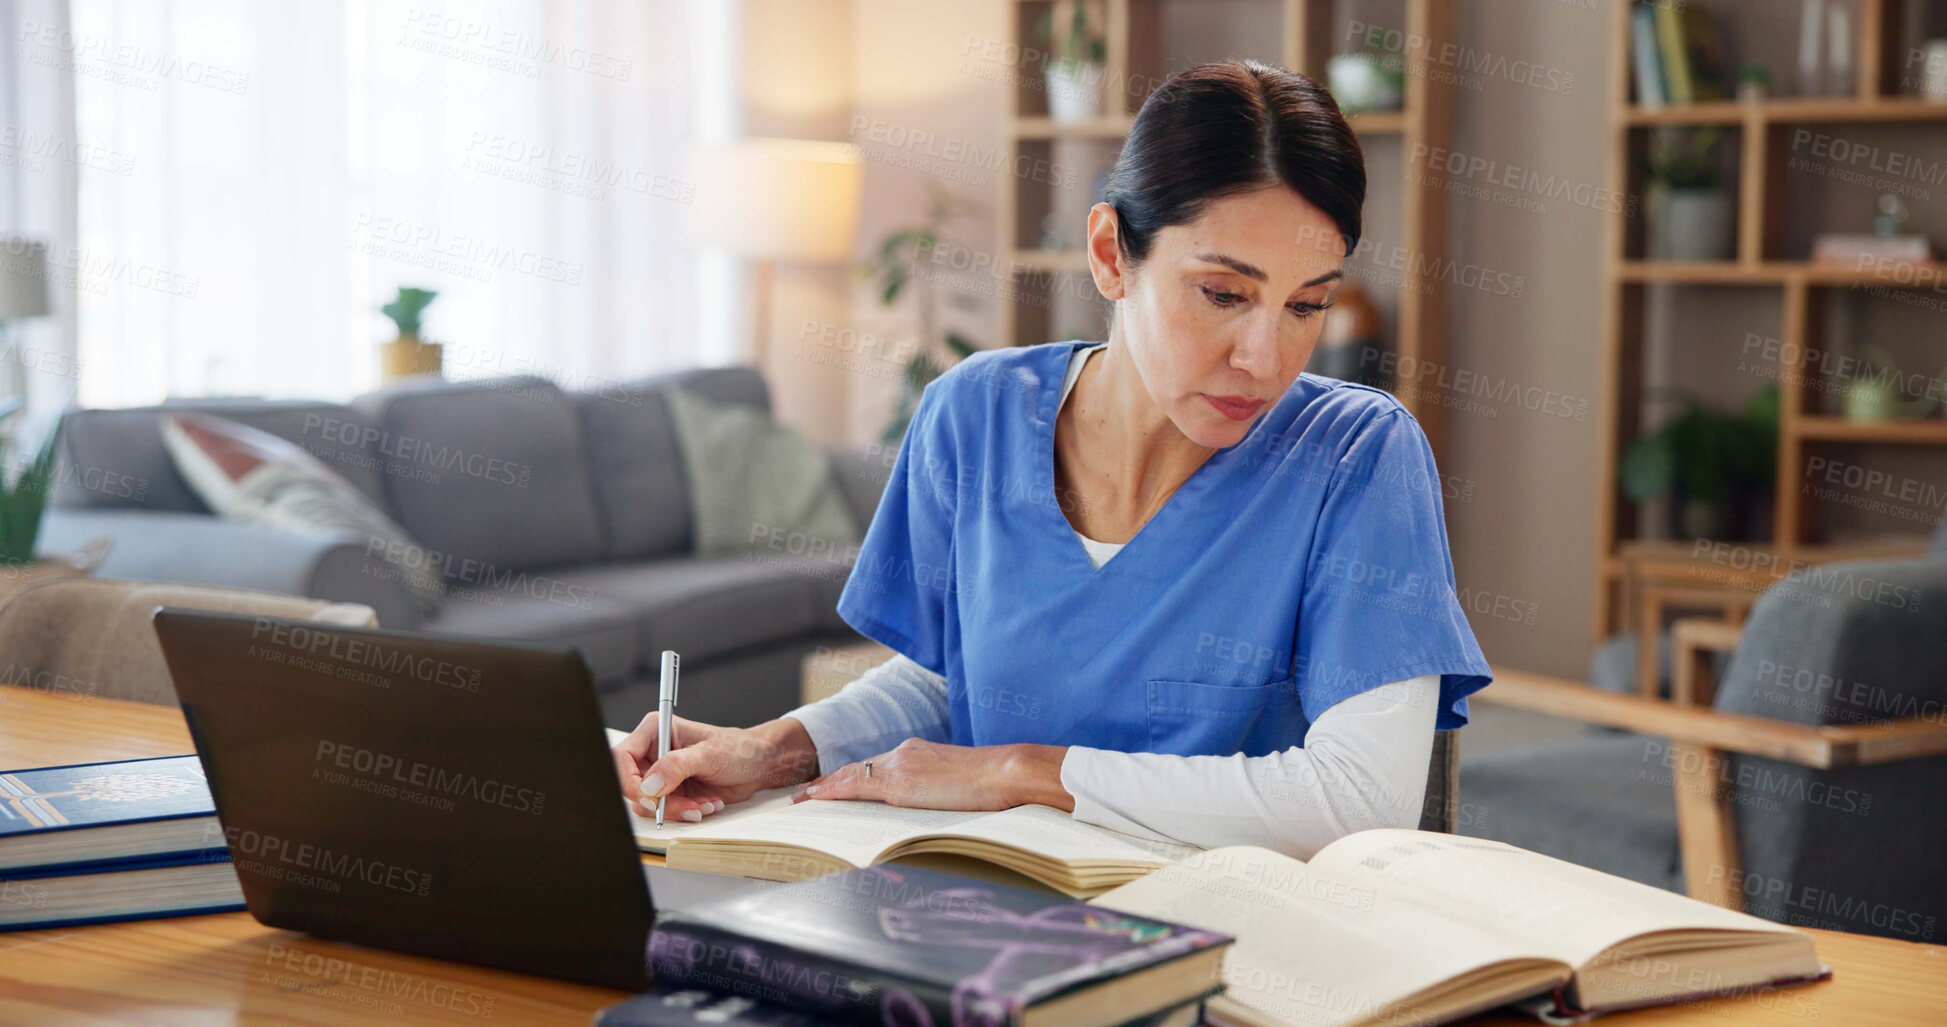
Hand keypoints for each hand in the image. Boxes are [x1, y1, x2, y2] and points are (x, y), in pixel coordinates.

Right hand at [612, 714, 818, 821]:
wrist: (758, 765)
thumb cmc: (738, 749)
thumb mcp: (709, 755)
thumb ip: (677, 767)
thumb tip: (650, 784)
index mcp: (656, 731)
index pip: (623, 757)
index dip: (630, 781)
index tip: (650, 797)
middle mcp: (653, 752)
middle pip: (632, 785)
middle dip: (658, 802)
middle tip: (685, 806)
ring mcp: (661, 774)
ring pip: (647, 803)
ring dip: (674, 810)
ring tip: (702, 805)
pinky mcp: (670, 792)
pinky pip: (663, 811)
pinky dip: (683, 813)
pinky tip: (705, 804)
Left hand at [790, 738, 1072, 811]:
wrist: (1007, 772)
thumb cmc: (995, 783)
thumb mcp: (960, 784)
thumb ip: (939, 791)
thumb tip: (932, 810)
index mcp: (919, 753)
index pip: (876, 765)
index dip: (851, 776)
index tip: (831, 785)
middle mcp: (905, 753)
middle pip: (858, 768)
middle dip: (830, 780)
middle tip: (804, 792)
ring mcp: (901, 765)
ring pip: (852, 774)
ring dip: (825, 786)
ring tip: (801, 797)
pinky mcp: (902, 783)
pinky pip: (858, 786)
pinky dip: (833, 790)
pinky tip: (816, 798)